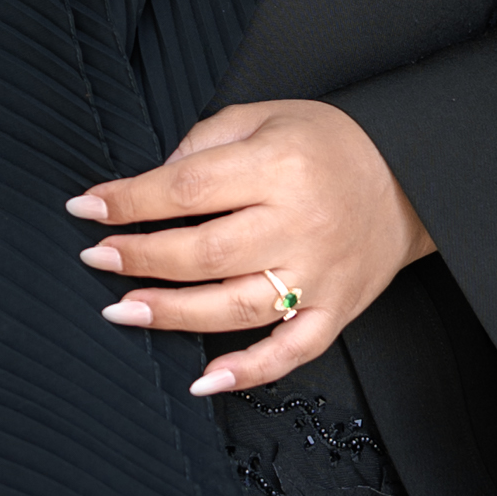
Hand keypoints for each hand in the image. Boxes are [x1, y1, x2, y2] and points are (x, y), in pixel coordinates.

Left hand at [67, 98, 434, 394]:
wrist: (410, 175)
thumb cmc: (330, 142)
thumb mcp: (265, 115)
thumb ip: (205, 142)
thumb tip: (150, 183)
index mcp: (278, 165)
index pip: (187, 187)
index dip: (130, 200)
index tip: (86, 208)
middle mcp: (299, 222)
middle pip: (203, 251)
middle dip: (139, 258)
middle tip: (96, 259)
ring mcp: (319, 274)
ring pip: (233, 306)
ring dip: (171, 313)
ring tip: (122, 311)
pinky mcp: (336, 309)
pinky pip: (290, 351)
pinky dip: (247, 371)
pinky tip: (204, 380)